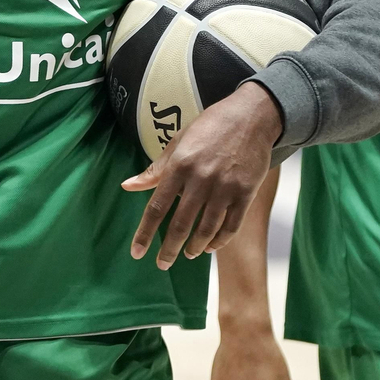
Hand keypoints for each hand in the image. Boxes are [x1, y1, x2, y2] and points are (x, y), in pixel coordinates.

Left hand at [123, 82, 281, 268]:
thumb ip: (155, 169)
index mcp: (180, 165)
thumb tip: (127, 187)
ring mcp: (225, 187)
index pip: (157, 206)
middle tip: (162, 264)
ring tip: (188, 254)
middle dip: (169, 249)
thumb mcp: (178, 142)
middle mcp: (201, 178)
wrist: (252, 115)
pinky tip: (210, 246)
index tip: (137, 252)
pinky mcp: (246, 192)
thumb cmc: (211, 127)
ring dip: (195, 247)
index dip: (145, 233)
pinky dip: (220, 241)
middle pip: (181, 224)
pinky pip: (231, 226)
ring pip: (206, 229)